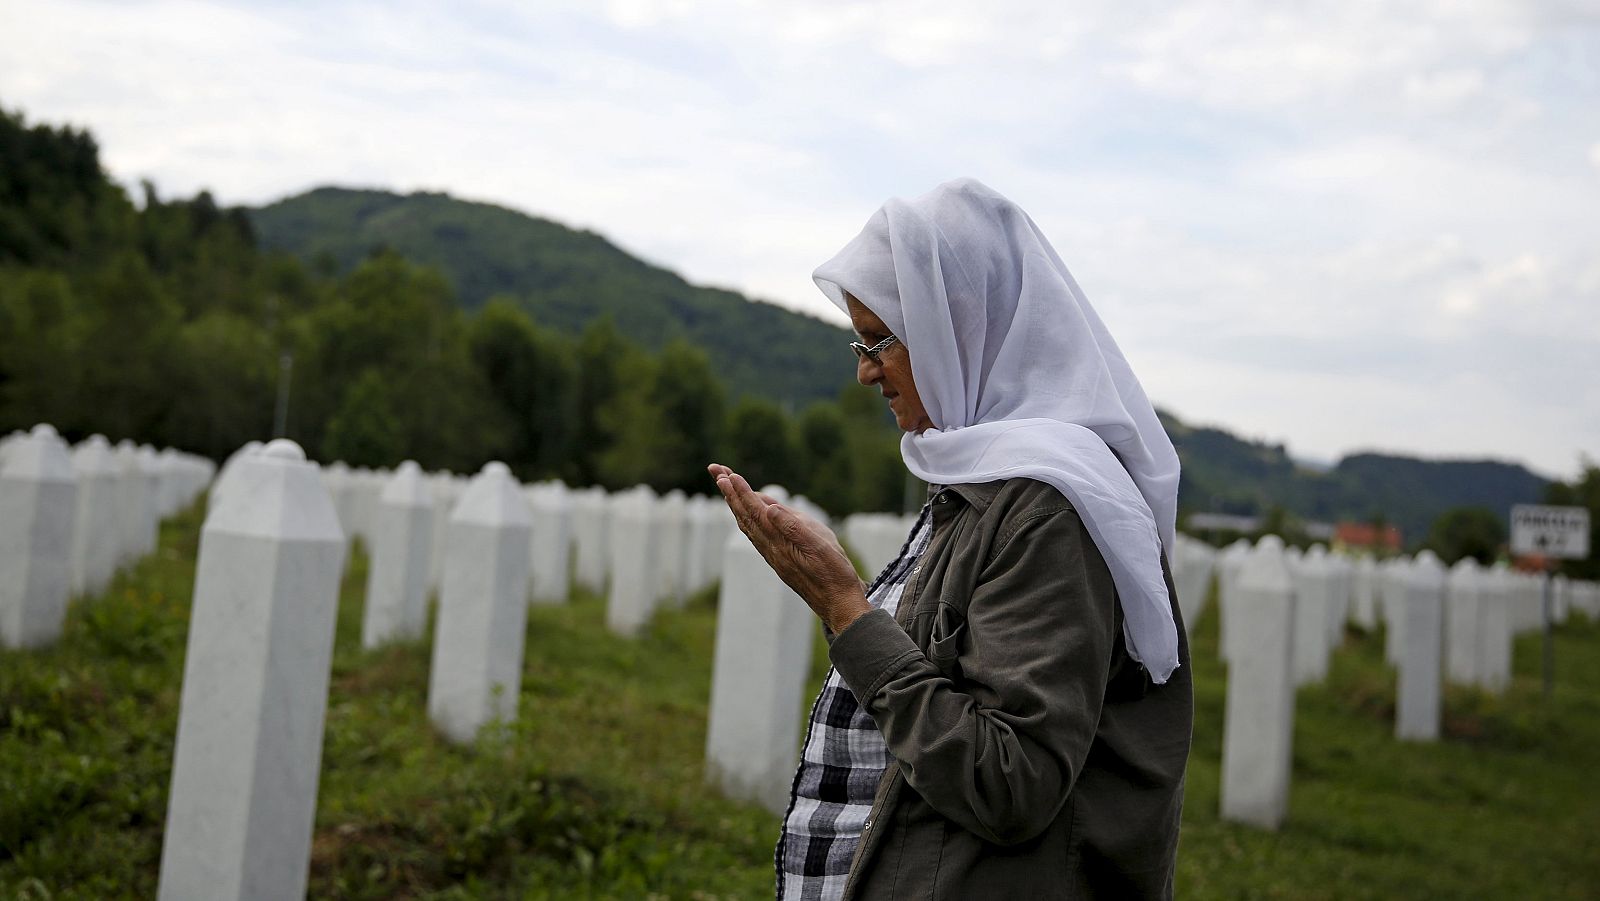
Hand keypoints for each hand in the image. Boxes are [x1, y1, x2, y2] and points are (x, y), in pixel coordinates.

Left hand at [707, 463, 869, 633]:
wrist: (839, 605)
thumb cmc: (835, 575)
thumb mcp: (820, 547)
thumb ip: (794, 527)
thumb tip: (769, 508)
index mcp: (780, 543)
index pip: (756, 512)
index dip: (742, 492)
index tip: (728, 475)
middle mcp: (771, 550)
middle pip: (745, 516)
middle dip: (730, 492)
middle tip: (715, 470)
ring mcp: (774, 556)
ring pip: (748, 526)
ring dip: (735, 504)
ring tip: (725, 485)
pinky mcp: (779, 560)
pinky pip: (756, 535)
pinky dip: (747, 518)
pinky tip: (747, 514)